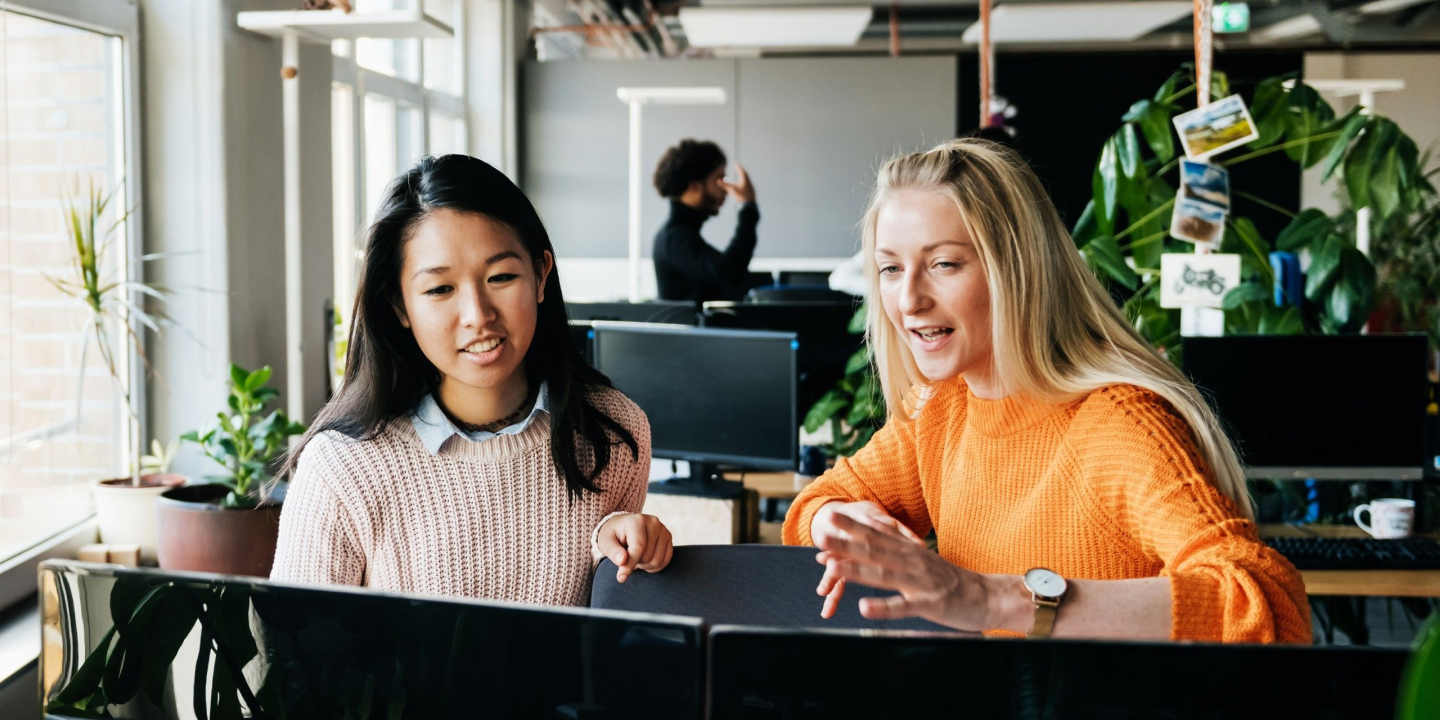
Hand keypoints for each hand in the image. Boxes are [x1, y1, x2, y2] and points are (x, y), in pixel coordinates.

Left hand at [597, 513, 673, 582]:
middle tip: (627, 557)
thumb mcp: (606, 541)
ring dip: (644, 565)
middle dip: (635, 563)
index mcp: (636, 521)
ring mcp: (663, 530)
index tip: (621, 577)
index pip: (638, 548)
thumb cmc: (613, 534)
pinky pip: (665, 561)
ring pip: (657, 561)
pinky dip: (654, 566)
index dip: (630, 565)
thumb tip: (622, 561)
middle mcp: (653, 523)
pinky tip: (645, 560)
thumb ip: (612, 551)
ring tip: (636, 557)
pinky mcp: (668, 537)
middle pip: (647, 556)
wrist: (623, 525)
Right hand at [718, 163, 755, 202]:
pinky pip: (747, 185)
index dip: (738, 167)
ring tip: (739, 176)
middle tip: (738, 168)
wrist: (749, 205)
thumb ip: (725, 185)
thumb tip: (718, 180)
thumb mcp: (731, 190)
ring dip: (742, 177)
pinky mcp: (751, 192)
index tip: (735, 163)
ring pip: (746, 180)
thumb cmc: (741, 196)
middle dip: (740, 171)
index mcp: (744, 180)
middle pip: (744, 174)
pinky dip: (743, 183)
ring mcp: (750, 187)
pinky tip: (742, 186)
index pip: (741, 171)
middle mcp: (748, 182)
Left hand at [816, 513, 997, 630]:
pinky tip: (864, 607)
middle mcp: (912, 561)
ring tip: (833, 567)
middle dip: (846, 541)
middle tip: (822, 533)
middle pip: (875, 549)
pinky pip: (903, 606)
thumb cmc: (951, 580)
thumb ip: (898, 547)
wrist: (988, 596)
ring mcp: (920, 582)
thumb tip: (874, 531)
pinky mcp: (930, 604)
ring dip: (857, 570)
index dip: (853, 526)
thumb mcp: (922, 558)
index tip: (831, 515)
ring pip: (884, 574)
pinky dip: (883, 606)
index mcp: (910, 551)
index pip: (878, 534)